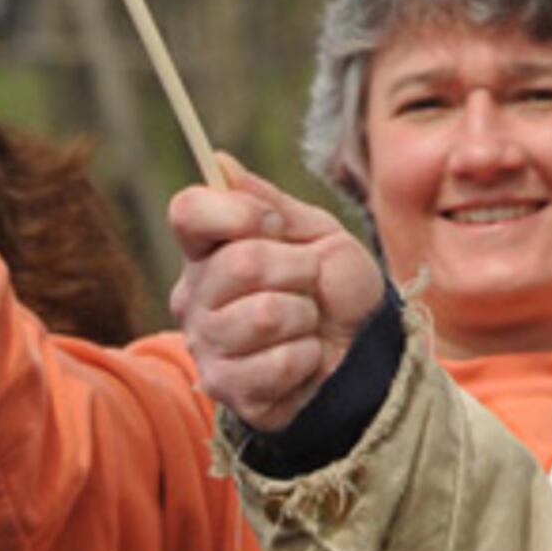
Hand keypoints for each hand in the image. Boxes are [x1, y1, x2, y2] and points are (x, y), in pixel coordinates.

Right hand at [171, 160, 390, 434]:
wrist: (362, 347)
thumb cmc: (334, 285)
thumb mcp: (316, 233)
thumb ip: (270, 202)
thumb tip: (218, 161)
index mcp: (207, 250)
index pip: (189, 211)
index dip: (240, 212)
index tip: (277, 226)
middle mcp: (193, 297)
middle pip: (241, 263)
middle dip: (298, 269)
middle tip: (308, 282)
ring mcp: (206, 345)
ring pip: (264, 315)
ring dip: (306, 315)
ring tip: (306, 322)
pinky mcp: (226, 388)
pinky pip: (278, 362)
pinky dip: (308, 356)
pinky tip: (304, 357)